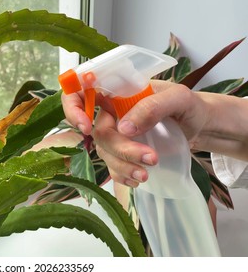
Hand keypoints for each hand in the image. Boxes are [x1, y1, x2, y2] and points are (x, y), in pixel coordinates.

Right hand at [62, 80, 211, 186]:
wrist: (199, 125)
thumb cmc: (188, 105)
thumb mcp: (178, 98)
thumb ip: (152, 107)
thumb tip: (124, 128)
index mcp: (117, 92)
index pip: (81, 93)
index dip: (73, 109)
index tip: (85, 127)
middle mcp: (111, 113)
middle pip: (98, 132)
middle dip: (120, 149)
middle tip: (150, 158)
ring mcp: (115, 134)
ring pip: (104, 153)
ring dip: (123, 166)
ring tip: (147, 174)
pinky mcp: (122, 153)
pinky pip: (112, 166)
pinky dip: (122, 175)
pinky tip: (138, 179)